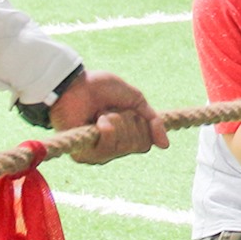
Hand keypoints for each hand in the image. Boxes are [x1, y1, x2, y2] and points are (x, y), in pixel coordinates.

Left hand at [56, 71, 170, 162]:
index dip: (141, 125)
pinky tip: (96, 121)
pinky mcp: (84, 155)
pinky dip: (107, 128)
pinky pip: (108, 147)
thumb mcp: (135, 100)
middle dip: (128, 121)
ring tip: (101, 113)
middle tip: (112, 110)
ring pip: (124, 146)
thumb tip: (166, 145)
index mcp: (123, 137)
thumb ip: (152, 121)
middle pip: (136, 145)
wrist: (75, 83)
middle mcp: (112, 149)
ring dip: (116, 122)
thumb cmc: (100, 88)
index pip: (144, 143)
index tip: (129, 111)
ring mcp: (98, 154)